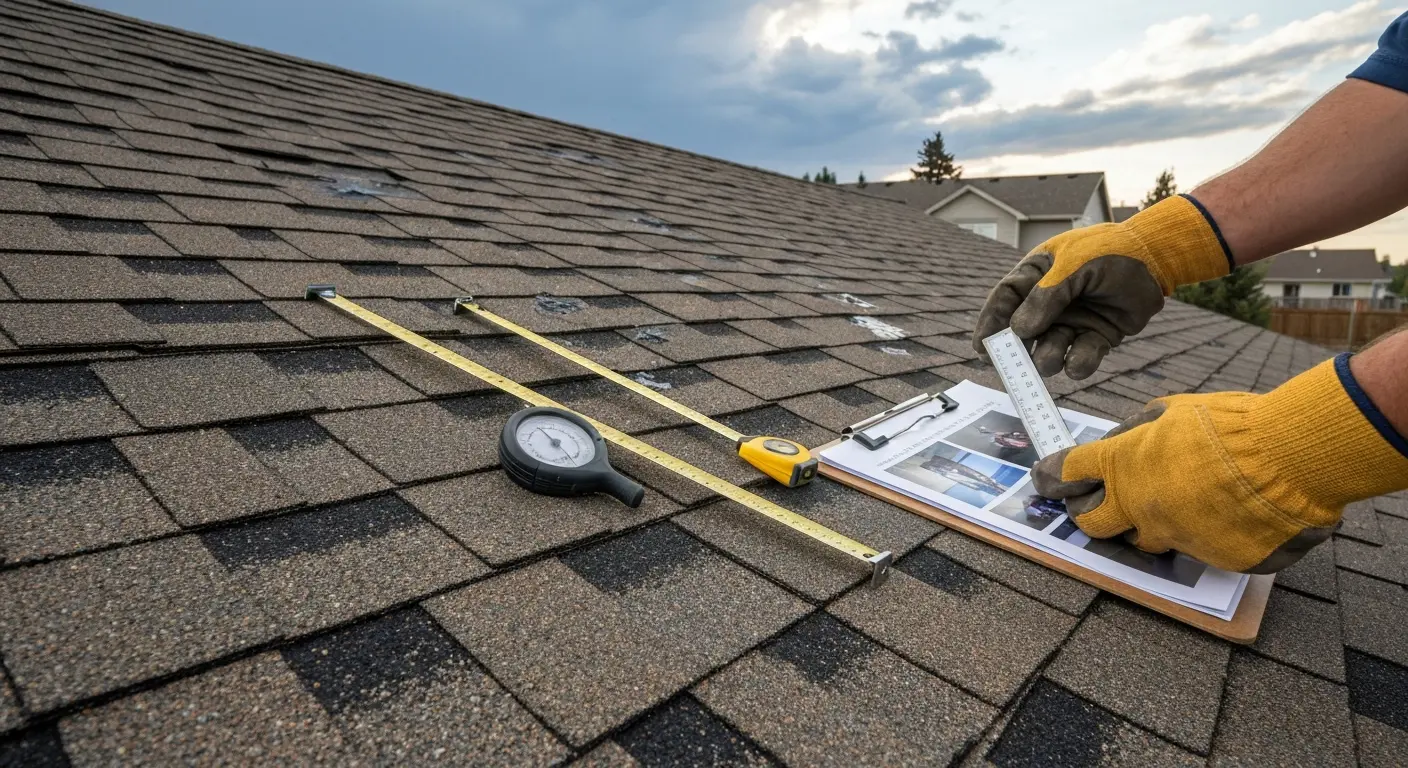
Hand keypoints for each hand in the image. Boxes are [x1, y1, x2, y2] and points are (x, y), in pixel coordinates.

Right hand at [972, 195, 1230, 378]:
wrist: (1156, 258)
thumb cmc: (1109, 251)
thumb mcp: (1073, 265)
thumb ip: (1046, 296)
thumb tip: (1019, 330)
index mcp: (1035, 277)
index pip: (1004, 301)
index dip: (990, 324)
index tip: (982, 348)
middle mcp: (1049, 303)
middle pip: (1021, 333)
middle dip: (1016, 352)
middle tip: (1012, 367)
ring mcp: (1072, 322)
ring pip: (1048, 351)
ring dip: (1047, 358)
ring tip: (1053, 355)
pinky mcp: (1096, 338)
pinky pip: (1079, 358)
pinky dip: (1077, 364)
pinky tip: (1079, 362)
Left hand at [1032, 357, 1407, 572]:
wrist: (1292, 458)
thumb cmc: (1232, 424)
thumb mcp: (1173, 410)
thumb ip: (1138, 430)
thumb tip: (1119, 441)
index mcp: (1123, 466)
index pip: (1066, 474)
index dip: (1050, 475)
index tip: (1044, 477)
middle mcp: (1140, 510)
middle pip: (1091, 523)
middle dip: (1088, 514)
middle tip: (1096, 503)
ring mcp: (1175, 540)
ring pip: (1148, 539)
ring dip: (1153, 523)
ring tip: (1178, 499)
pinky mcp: (1213, 561)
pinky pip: (1200, 549)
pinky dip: (1207, 532)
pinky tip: (1227, 512)